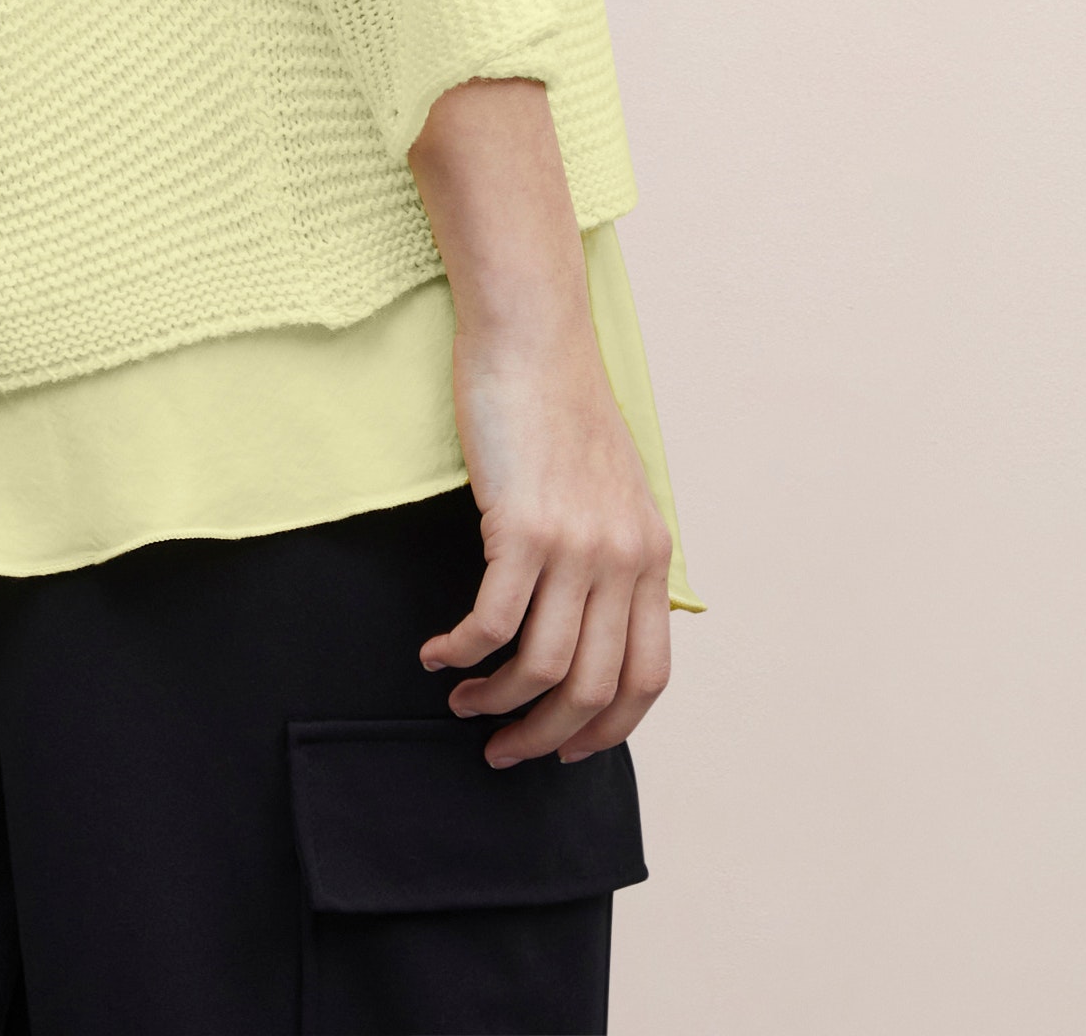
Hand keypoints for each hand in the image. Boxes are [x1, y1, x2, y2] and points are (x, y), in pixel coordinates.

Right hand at [403, 76, 675, 770]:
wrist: (534, 335)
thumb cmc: (559, 406)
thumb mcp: (612, 488)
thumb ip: (613, 554)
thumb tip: (593, 625)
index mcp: (650, 555)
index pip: (647, 678)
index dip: (605, 730)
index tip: (564, 750)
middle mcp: (622, 558)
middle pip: (591, 688)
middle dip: (542, 734)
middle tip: (500, 747)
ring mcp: (575, 544)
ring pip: (540, 666)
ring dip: (494, 700)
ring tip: (461, 700)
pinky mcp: (521, 526)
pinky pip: (490, 623)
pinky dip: (460, 654)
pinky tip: (436, 656)